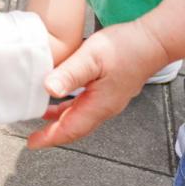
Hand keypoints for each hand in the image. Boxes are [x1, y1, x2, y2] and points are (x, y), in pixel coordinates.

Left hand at [27, 19, 168, 148]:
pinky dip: (68, 107)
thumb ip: (70, 74)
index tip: (33, 144)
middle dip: (53, 134)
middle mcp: (104, 107)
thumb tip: (49, 90)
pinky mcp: (107, 90)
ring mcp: (107, 100)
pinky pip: (83, 105)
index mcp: (99, 105)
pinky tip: (58, 98)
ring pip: (79, 116)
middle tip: (33, 138)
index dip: (50, 138)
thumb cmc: (126, 48)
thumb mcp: (91, 58)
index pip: (71, 129)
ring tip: (39, 117)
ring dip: (59, 120)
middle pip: (74, 127)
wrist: (152, 41)